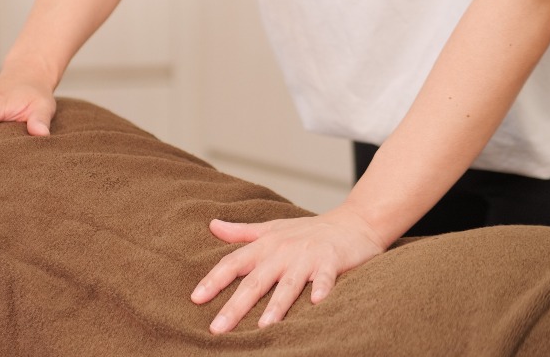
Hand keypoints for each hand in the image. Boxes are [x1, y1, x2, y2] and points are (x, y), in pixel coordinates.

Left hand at [191, 207, 386, 333]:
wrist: (354, 221)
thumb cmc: (309, 230)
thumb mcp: (272, 228)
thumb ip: (242, 232)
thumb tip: (212, 225)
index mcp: (265, 245)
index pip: (233, 263)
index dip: (213, 280)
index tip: (195, 298)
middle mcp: (282, 251)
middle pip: (255, 281)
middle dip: (235, 305)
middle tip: (217, 328)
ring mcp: (307, 257)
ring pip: (288, 284)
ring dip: (276, 305)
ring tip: (262, 326)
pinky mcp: (332, 262)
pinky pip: (326, 278)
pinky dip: (323, 289)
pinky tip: (317, 303)